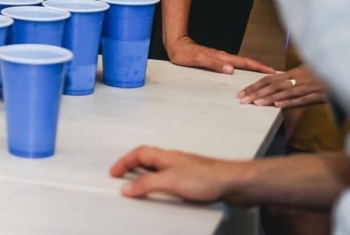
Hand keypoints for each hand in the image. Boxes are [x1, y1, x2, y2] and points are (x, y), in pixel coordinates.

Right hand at [110, 145, 242, 202]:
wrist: (235, 183)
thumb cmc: (209, 177)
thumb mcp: (170, 181)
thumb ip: (147, 184)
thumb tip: (128, 187)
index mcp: (165, 157)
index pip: (138, 154)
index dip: (123, 162)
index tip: (114, 172)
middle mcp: (174, 161)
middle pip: (147, 160)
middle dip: (132, 167)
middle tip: (122, 177)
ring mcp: (185, 170)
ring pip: (159, 170)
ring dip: (147, 176)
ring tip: (140, 187)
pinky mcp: (195, 181)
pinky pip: (171, 180)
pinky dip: (162, 185)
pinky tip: (166, 195)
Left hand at [166, 36, 274, 74]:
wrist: (176, 45)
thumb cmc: (184, 53)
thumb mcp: (197, 59)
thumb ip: (213, 64)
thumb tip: (230, 70)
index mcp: (221, 57)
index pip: (244, 62)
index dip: (258, 67)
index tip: (270, 71)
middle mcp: (223, 57)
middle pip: (245, 62)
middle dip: (260, 68)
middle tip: (273, 74)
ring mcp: (220, 58)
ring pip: (240, 63)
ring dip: (252, 68)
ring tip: (263, 75)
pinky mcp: (215, 60)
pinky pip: (233, 64)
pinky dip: (242, 68)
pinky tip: (242, 73)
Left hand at [237, 65, 326, 107]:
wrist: (346, 70)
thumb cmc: (324, 72)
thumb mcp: (306, 73)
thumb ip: (292, 79)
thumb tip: (277, 83)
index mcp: (293, 72)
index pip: (268, 79)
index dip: (254, 86)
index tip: (242, 93)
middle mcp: (298, 78)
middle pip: (273, 86)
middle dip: (257, 93)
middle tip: (243, 100)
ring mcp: (308, 86)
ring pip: (285, 92)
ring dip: (269, 98)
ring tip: (256, 103)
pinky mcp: (320, 94)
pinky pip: (302, 99)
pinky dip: (289, 102)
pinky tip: (278, 106)